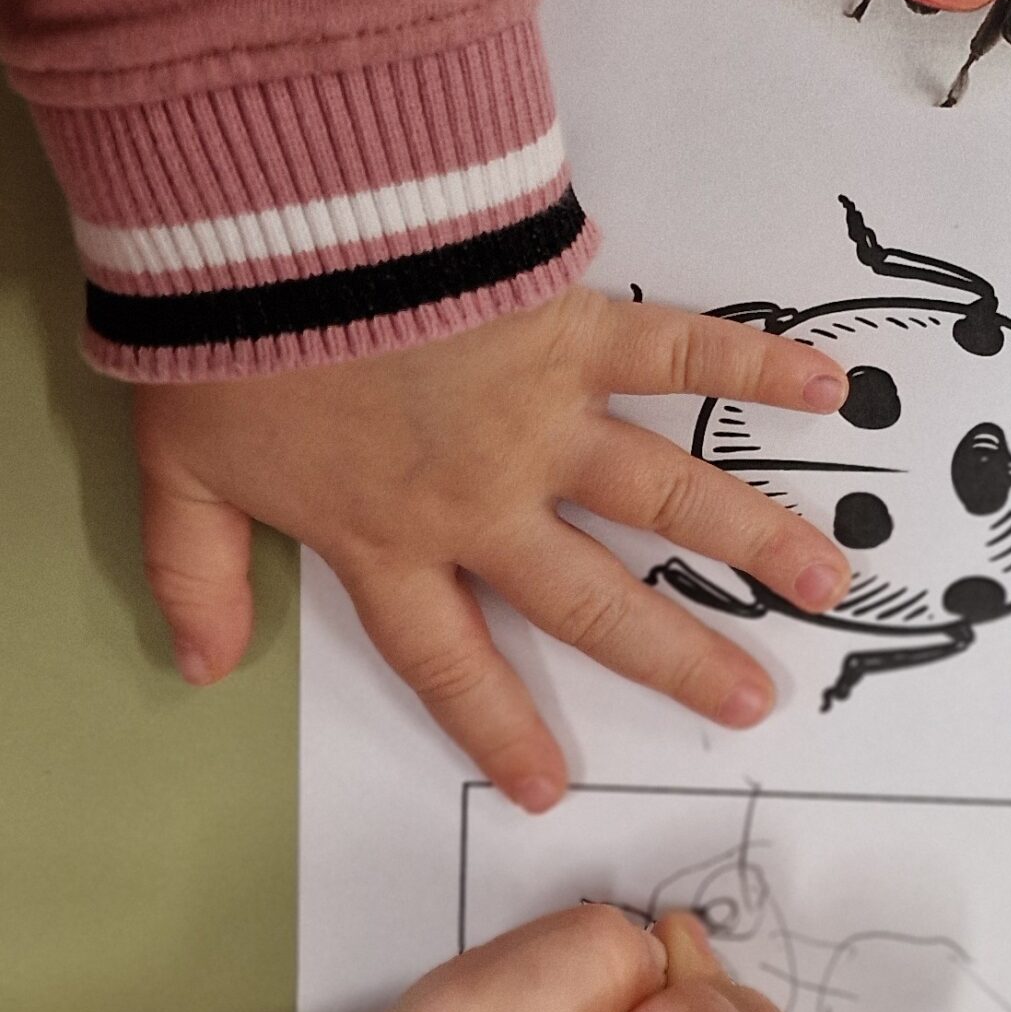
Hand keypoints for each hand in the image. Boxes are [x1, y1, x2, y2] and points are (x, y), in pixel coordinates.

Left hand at [131, 286, 851, 806]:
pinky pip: (679, 352)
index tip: (553, 785)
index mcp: (392, 538)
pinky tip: (829, 387)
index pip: (451, 658)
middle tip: (751, 701)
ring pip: (664, 494)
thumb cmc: (225, 342)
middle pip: (593, 597)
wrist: (272, 227)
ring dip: (752, 538)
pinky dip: (754, 364)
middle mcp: (487, 497)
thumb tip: (202, 668)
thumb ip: (195, 573)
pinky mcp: (574, 327)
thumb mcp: (179, 472)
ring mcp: (544, 416)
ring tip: (827, 581)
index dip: (499, 722)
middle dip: (677, 658)